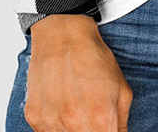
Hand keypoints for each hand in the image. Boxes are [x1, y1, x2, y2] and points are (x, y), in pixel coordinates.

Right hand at [24, 14, 132, 131]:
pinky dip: (55, 126)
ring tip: (75, 108)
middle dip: (91, 131)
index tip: (105, 128)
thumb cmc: (93, 58)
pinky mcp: (34, 118)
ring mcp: (52, 123)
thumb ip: (122, 123)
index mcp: (101, 119)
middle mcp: (75, 125)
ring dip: (72, 130)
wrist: (64, 35)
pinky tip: (61, 106)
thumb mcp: (122, 89)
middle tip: (91, 116)